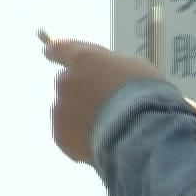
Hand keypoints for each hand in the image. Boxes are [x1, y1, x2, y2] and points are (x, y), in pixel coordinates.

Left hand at [43, 37, 163, 163]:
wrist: (142, 137)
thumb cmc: (146, 98)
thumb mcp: (134, 69)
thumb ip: (111, 69)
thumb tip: (106, 75)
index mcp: (83, 59)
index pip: (60, 49)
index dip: (56, 52)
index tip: (49, 52)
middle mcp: (66, 81)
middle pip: (67, 84)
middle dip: (80, 94)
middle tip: (104, 109)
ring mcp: (61, 110)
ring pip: (67, 112)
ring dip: (81, 118)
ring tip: (106, 132)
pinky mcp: (61, 137)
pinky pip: (69, 136)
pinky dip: (80, 140)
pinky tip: (101, 145)